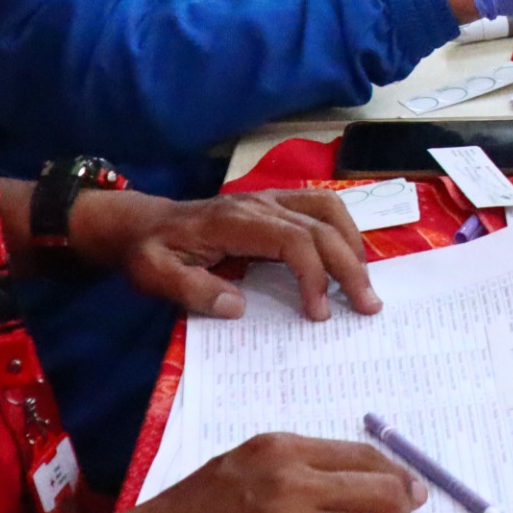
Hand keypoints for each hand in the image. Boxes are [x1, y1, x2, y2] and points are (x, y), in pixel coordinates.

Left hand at [74, 187, 379, 321]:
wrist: (143, 224)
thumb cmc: (150, 252)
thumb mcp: (155, 275)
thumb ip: (192, 290)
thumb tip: (238, 306)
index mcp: (235, 221)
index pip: (293, 239)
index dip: (314, 274)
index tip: (319, 313)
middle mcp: (260, 203)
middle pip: (321, 226)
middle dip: (350, 266)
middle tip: (369, 306)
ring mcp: (270, 199)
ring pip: (329, 208)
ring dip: (353, 243)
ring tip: (365, 281)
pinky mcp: (275, 203)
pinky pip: (321, 206)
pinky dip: (343, 229)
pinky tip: (349, 256)